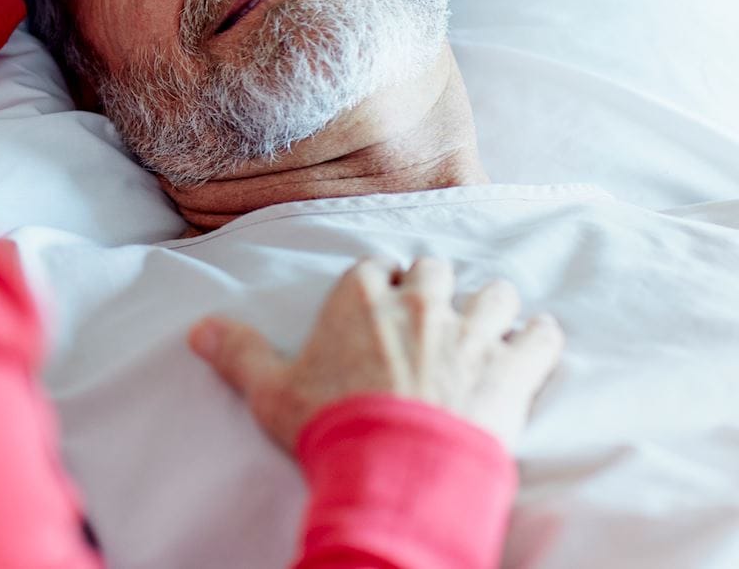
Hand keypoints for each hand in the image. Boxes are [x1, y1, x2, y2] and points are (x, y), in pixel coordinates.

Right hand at [189, 257, 563, 450]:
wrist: (396, 470)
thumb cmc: (330, 427)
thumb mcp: (270, 392)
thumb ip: (238, 353)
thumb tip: (197, 328)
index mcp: (361, 298)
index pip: (373, 268)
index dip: (376, 286)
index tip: (376, 303)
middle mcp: (419, 301)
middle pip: (434, 269)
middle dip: (433, 286)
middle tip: (428, 311)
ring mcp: (471, 330)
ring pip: (494, 292)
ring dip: (490, 305)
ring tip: (483, 324)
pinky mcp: (512, 366)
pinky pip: (541, 334)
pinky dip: (538, 339)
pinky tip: (532, 345)